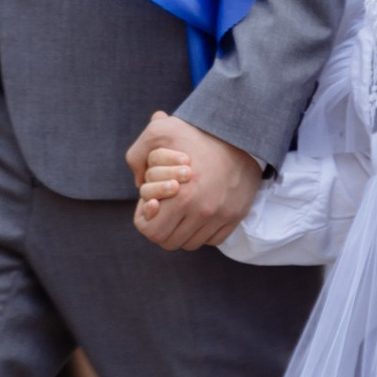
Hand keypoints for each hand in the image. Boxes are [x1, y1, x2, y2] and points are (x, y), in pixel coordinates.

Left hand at [125, 111, 261, 249]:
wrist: (239, 135)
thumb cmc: (196, 134)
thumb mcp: (159, 133)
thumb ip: (137, 154)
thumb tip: (137, 181)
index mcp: (182, 196)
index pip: (151, 231)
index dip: (145, 219)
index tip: (151, 202)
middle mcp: (203, 211)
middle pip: (169, 242)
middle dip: (161, 226)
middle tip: (164, 207)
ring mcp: (221, 216)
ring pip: (190, 243)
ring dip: (181, 230)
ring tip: (181, 208)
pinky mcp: (235, 217)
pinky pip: (212, 240)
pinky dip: (202, 231)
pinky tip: (198, 212)